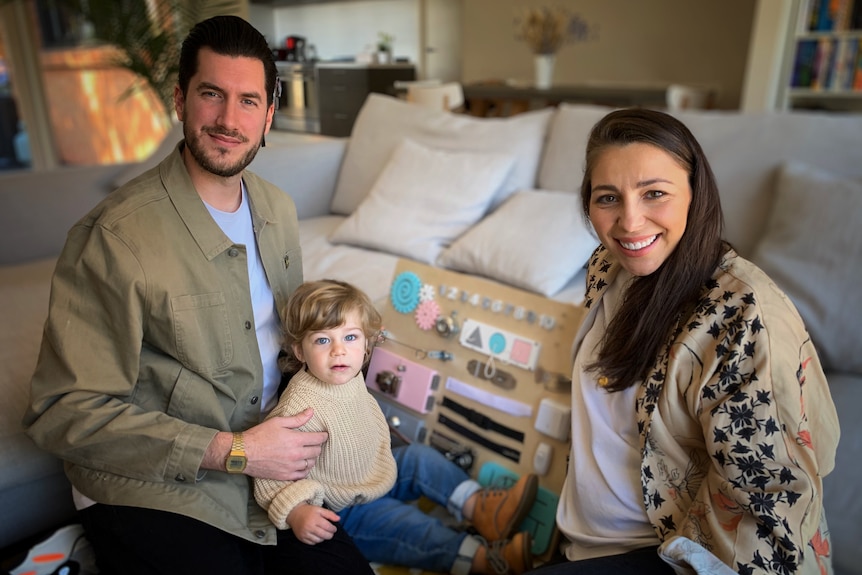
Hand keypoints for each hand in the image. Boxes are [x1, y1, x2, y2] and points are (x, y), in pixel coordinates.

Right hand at [202, 408, 326, 478]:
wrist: (243, 453)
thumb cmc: (259, 435)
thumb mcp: (278, 422)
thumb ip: (297, 419)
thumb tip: (311, 412)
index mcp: (296, 440)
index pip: (318, 439)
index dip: (323, 436)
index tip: (324, 434)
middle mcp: (296, 455)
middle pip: (316, 451)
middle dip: (317, 446)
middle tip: (314, 443)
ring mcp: (291, 467)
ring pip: (311, 464)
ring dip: (312, 458)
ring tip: (308, 454)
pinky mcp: (285, 476)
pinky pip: (303, 475)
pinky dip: (305, 470)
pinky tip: (302, 465)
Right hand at [287, 503, 338, 544]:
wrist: (294, 513)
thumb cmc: (308, 511)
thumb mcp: (319, 509)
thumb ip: (330, 514)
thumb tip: (339, 519)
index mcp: (315, 519)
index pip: (328, 527)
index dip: (333, 529)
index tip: (334, 528)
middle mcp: (309, 527)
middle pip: (324, 535)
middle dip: (330, 535)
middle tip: (331, 533)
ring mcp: (305, 533)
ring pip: (318, 540)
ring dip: (323, 538)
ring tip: (324, 534)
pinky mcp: (301, 538)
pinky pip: (312, 543)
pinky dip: (316, 541)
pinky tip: (317, 536)